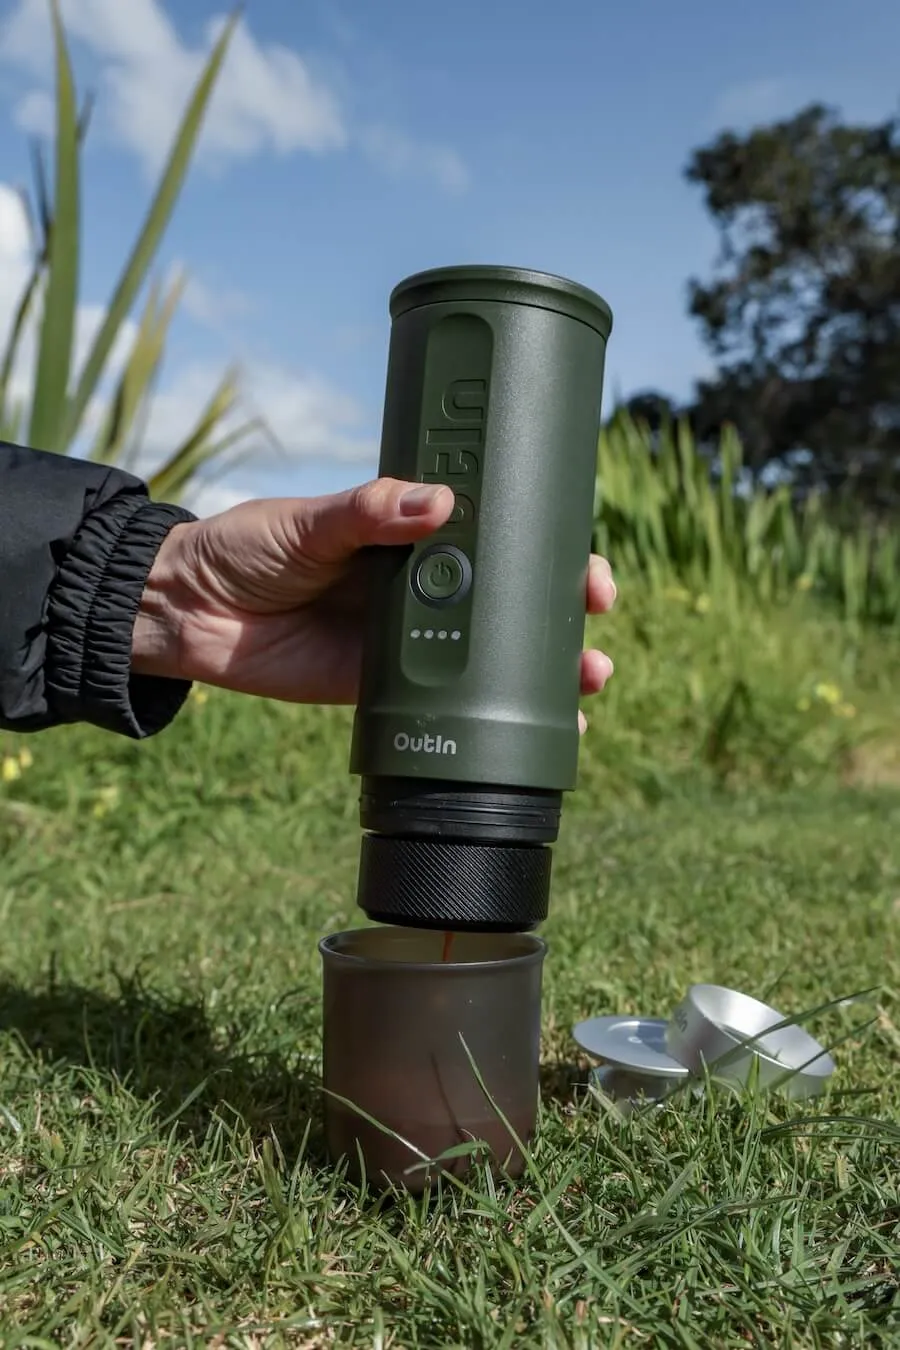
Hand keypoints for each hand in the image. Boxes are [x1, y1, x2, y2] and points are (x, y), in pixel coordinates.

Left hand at [133, 479, 615, 724]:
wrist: (188, 612)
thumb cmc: (247, 546)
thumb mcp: (310, 520)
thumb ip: (367, 512)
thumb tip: (439, 503)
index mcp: (415, 536)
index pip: (501, 538)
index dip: (551, 550)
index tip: (586, 563)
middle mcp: (425, 588)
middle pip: (514, 601)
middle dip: (567, 614)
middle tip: (596, 617)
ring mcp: (410, 642)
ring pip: (494, 658)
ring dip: (548, 673)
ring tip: (588, 682)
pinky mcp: (385, 690)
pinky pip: (449, 707)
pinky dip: (494, 723)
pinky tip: (538, 736)